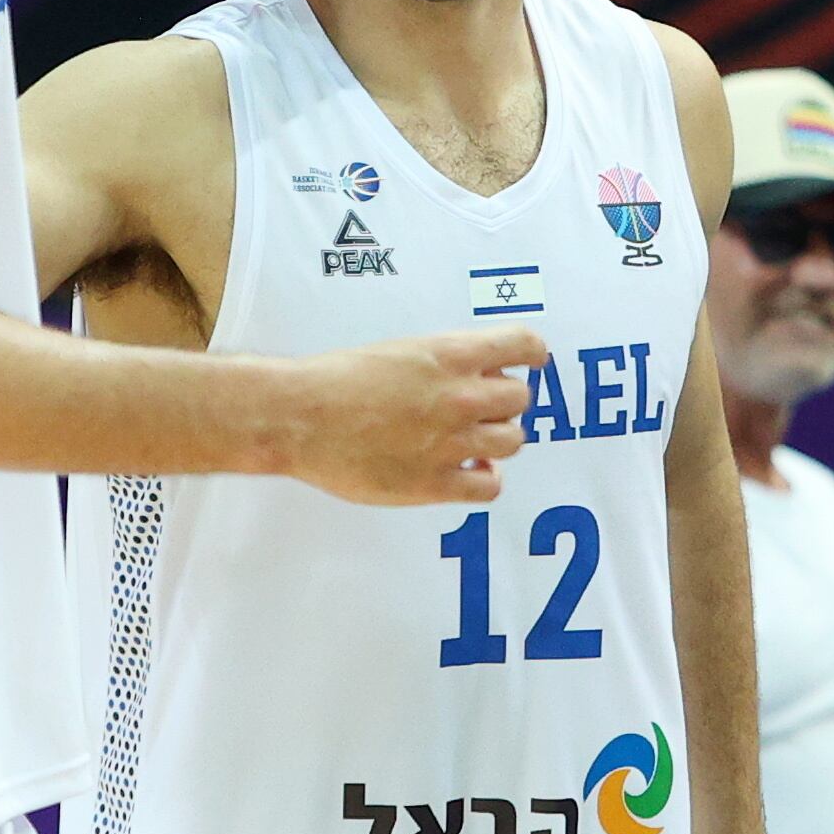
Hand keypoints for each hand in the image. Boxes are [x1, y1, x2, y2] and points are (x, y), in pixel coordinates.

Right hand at [279, 327, 539, 503]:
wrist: (300, 416)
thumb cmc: (338, 380)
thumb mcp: (401, 350)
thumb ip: (445, 361)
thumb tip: (476, 370)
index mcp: (451, 355)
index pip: (524, 346)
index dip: (533, 354)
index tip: (532, 362)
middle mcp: (460, 397)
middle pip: (520, 399)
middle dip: (504, 402)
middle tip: (483, 408)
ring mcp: (451, 442)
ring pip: (512, 442)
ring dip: (497, 439)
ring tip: (474, 441)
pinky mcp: (434, 483)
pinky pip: (489, 487)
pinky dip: (486, 479)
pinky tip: (471, 472)